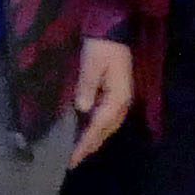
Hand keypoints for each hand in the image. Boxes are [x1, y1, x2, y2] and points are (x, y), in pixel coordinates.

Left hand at [66, 37, 137, 163]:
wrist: (114, 32)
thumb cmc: (102, 47)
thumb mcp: (91, 65)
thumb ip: (87, 87)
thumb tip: (82, 109)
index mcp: (117, 98)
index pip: (98, 127)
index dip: (85, 143)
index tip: (73, 158)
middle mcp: (121, 104)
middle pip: (104, 131)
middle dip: (89, 147)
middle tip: (72, 162)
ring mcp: (119, 100)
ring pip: (106, 127)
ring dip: (93, 140)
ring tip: (78, 153)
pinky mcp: (114, 96)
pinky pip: (105, 119)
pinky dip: (95, 129)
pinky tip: (84, 133)